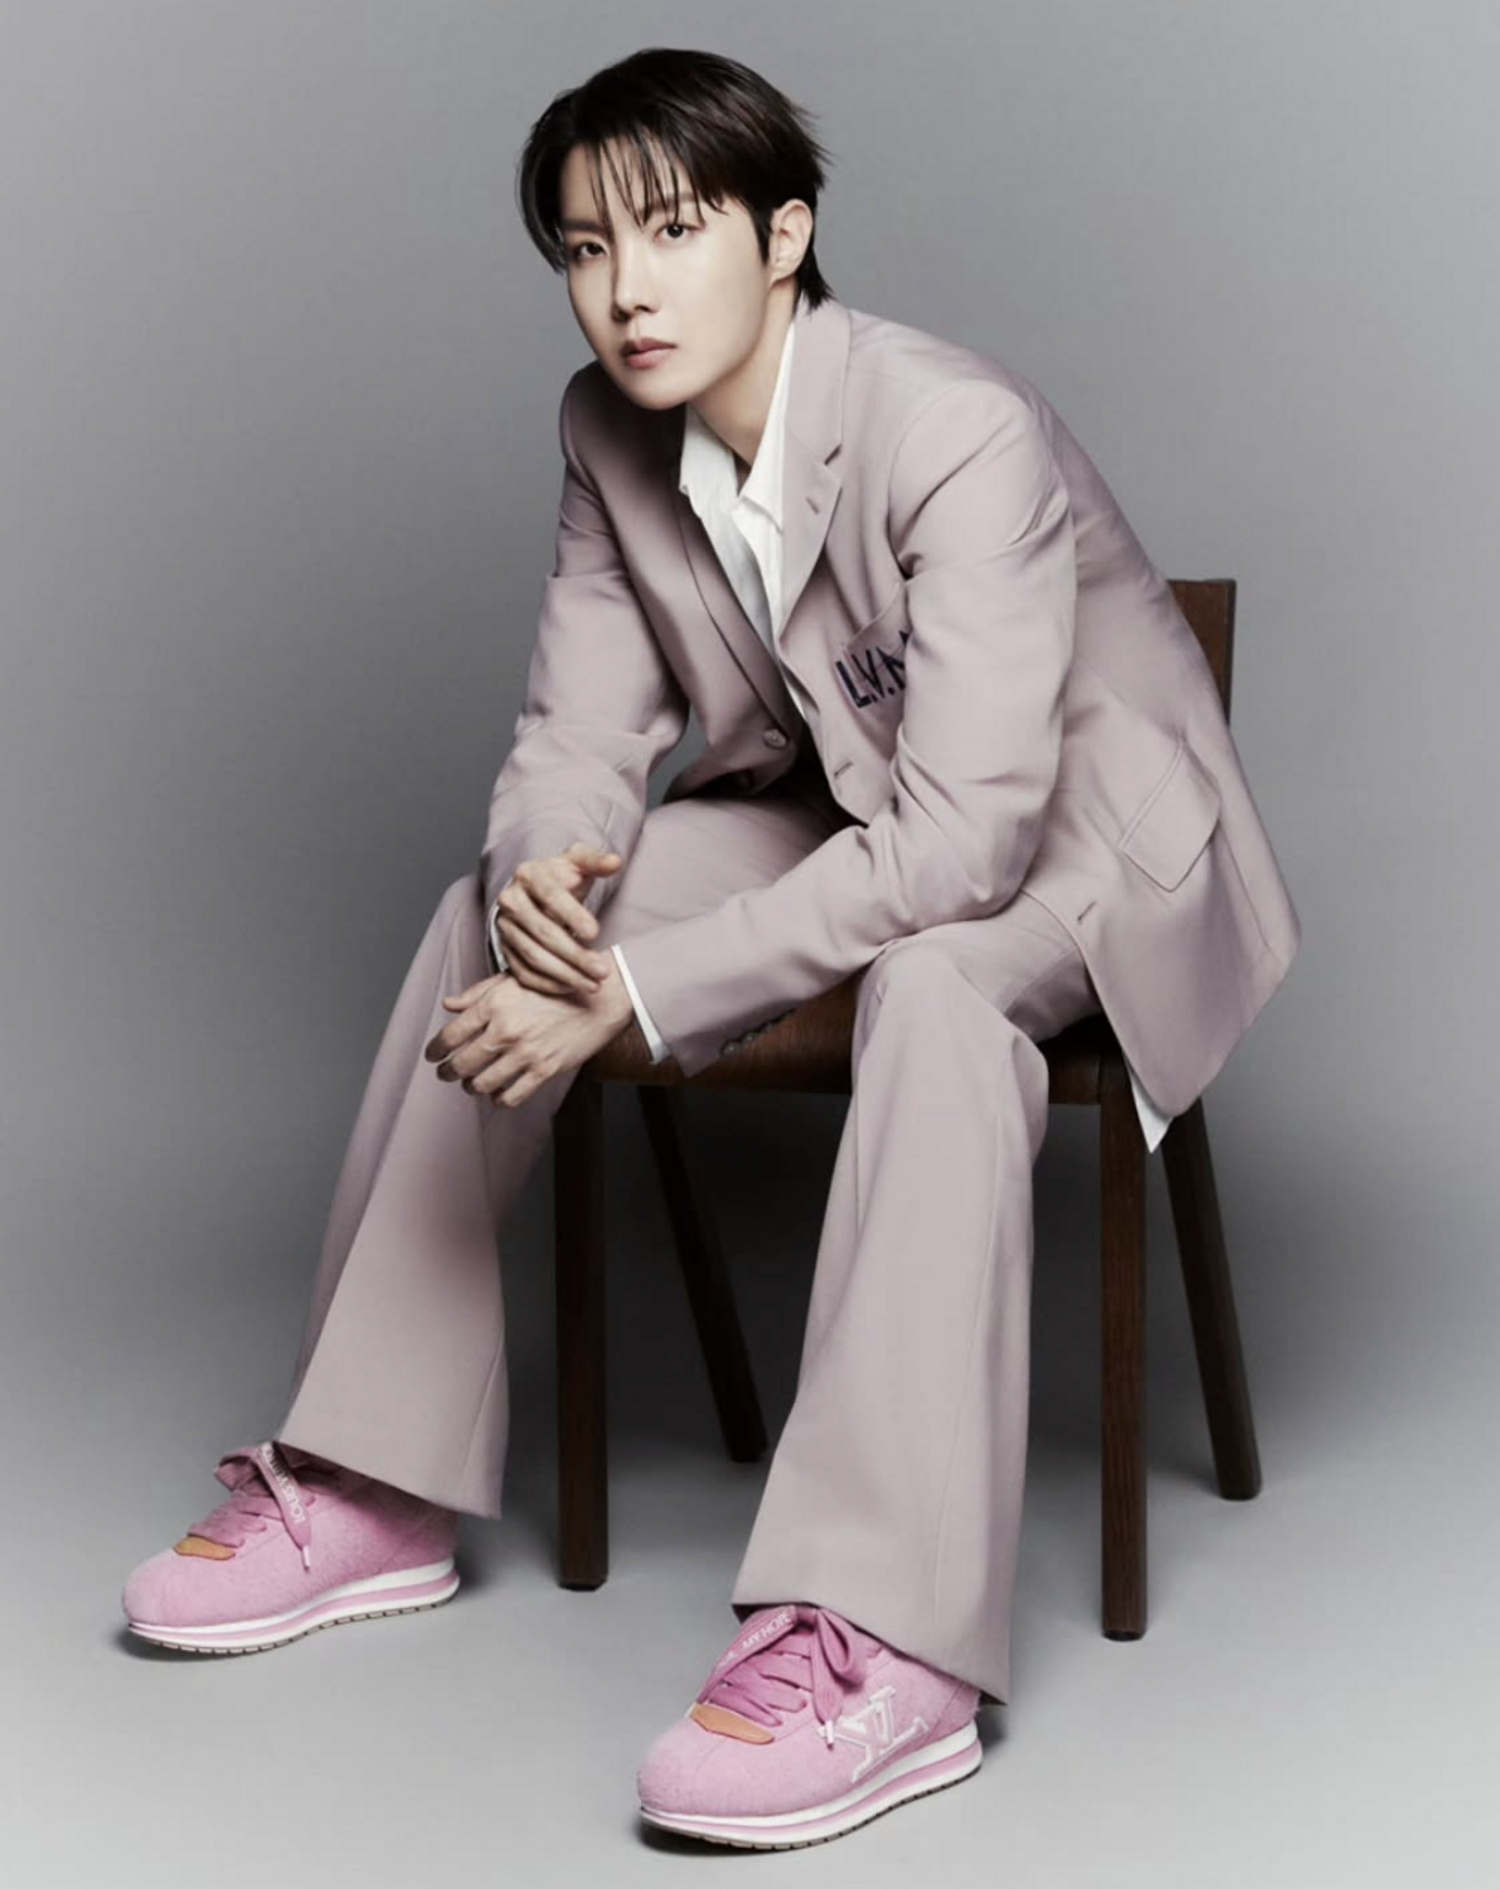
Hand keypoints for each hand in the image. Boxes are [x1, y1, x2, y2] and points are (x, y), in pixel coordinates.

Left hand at [424, 957, 633, 1109]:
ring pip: (483, 1083)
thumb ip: (478, 993)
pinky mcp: (545, 1069)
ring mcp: (525, 1052)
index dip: (435, 1050)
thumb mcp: (513, 980)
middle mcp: (506, 1029)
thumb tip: (448, 1005)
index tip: (432, 1055)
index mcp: (495, 1004)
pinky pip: (511, 1096)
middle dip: (448, 1072)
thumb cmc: (555, 987)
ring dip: (471, 1087)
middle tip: (445, 1073)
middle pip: (462, 1063)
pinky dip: (499, 1099)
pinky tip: (498, 1093)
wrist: (599, 999)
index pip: (451, 1035)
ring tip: (471, 1084)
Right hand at [493, 842, 623, 996]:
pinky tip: (572, 987)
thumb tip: (615, 862)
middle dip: (575, 955)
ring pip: (533, 956)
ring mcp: (505, 927)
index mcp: (529, 874)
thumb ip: (597, 861)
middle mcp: (511, 900)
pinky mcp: (505, 948)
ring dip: (565, 974)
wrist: (536, 891)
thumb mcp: (579, 861)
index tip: (595, 934)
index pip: (550, 895)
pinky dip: (548, 984)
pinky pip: (523, 972)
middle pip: (543, 932)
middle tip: (602, 970)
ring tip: (593, 984)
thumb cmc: (563, 876)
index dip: (573, 915)